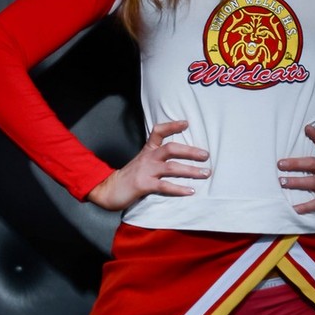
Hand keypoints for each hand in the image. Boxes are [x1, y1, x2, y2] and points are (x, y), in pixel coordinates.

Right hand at [87, 120, 210, 210]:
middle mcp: (148, 158)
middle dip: (190, 151)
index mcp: (147, 150)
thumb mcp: (142, 162)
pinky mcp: (144, 185)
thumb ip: (156, 158)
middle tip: (206, 155)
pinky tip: (190, 191)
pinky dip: (179, 189)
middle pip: (171, 148)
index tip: (186, 123)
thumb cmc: (129, 177)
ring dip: (191, 170)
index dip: (172, 126)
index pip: (158, 131)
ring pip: (172, 167)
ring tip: (205, 173)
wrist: (109, 189)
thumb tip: (179, 158)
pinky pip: (165, 186)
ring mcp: (146, 171)